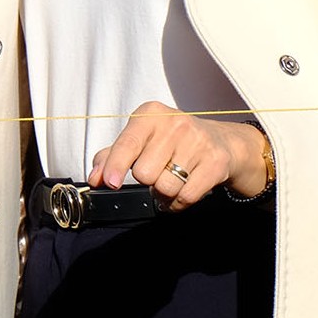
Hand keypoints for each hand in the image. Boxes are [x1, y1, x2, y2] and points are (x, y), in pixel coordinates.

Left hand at [89, 100, 270, 209]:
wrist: (221, 141)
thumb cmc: (171, 141)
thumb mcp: (141, 139)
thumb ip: (112, 156)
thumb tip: (96, 177)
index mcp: (150, 114)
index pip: (128, 143)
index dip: (116, 165)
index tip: (110, 182)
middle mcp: (175, 123)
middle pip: (144, 173)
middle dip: (146, 181)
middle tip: (155, 174)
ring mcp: (198, 141)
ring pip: (165, 187)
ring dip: (163, 195)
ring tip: (169, 182)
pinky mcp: (215, 162)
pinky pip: (186, 196)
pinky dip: (178, 204)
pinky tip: (181, 193)